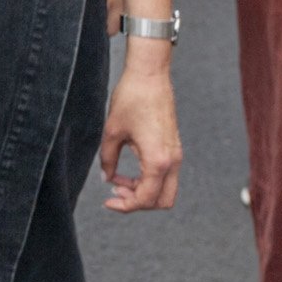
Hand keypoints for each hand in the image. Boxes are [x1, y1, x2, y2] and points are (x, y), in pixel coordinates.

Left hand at [100, 60, 181, 213]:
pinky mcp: (173, 148)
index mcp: (158, 160)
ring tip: (118, 181)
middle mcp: (172, 161)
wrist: (150, 76)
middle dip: (138, 202)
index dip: (126, 205)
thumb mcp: (112, 131)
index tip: (108, 201)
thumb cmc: (131, 99)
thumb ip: (107, 159)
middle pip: (163, 200)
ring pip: (166, 189)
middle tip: (115, 192)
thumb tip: (106, 178)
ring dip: (143, 191)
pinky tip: (128, 171)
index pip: (146, 198)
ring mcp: (176, 155)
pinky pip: (165, 175)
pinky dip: (148, 180)